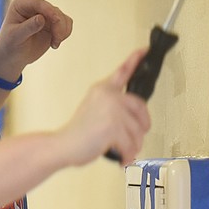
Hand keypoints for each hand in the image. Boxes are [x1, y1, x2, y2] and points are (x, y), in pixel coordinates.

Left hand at [0, 0, 72, 78]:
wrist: (13, 55)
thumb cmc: (10, 44)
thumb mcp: (15, 37)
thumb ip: (28, 27)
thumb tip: (41, 18)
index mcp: (21, 3)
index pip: (38, 2)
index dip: (48, 10)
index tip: (56, 21)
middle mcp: (34, 5)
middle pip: (53, 10)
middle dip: (58, 25)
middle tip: (56, 42)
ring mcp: (45, 13)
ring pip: (62, 17)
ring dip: (62, 31)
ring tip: (55, 44)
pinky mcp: (53, 22)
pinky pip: (66, 22)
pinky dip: (65, 33)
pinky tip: (55, 43)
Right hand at [57, 49, 150, 166]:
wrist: (63, 145)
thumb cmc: (79, 132)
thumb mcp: (95, 110)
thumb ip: (113, 107)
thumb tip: (135, 118)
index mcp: (103, 89)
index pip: (123, 71)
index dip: (136, 60)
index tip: (145, 50)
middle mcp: (109, 96)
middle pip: (141, 108)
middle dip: (143, 126)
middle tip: (137, 138)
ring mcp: (112, 110)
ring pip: (138, 131)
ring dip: (134, 145)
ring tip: (124, 151)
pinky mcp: (113, 127)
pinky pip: (131, 144)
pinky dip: (128, 155)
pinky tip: (122, 158)